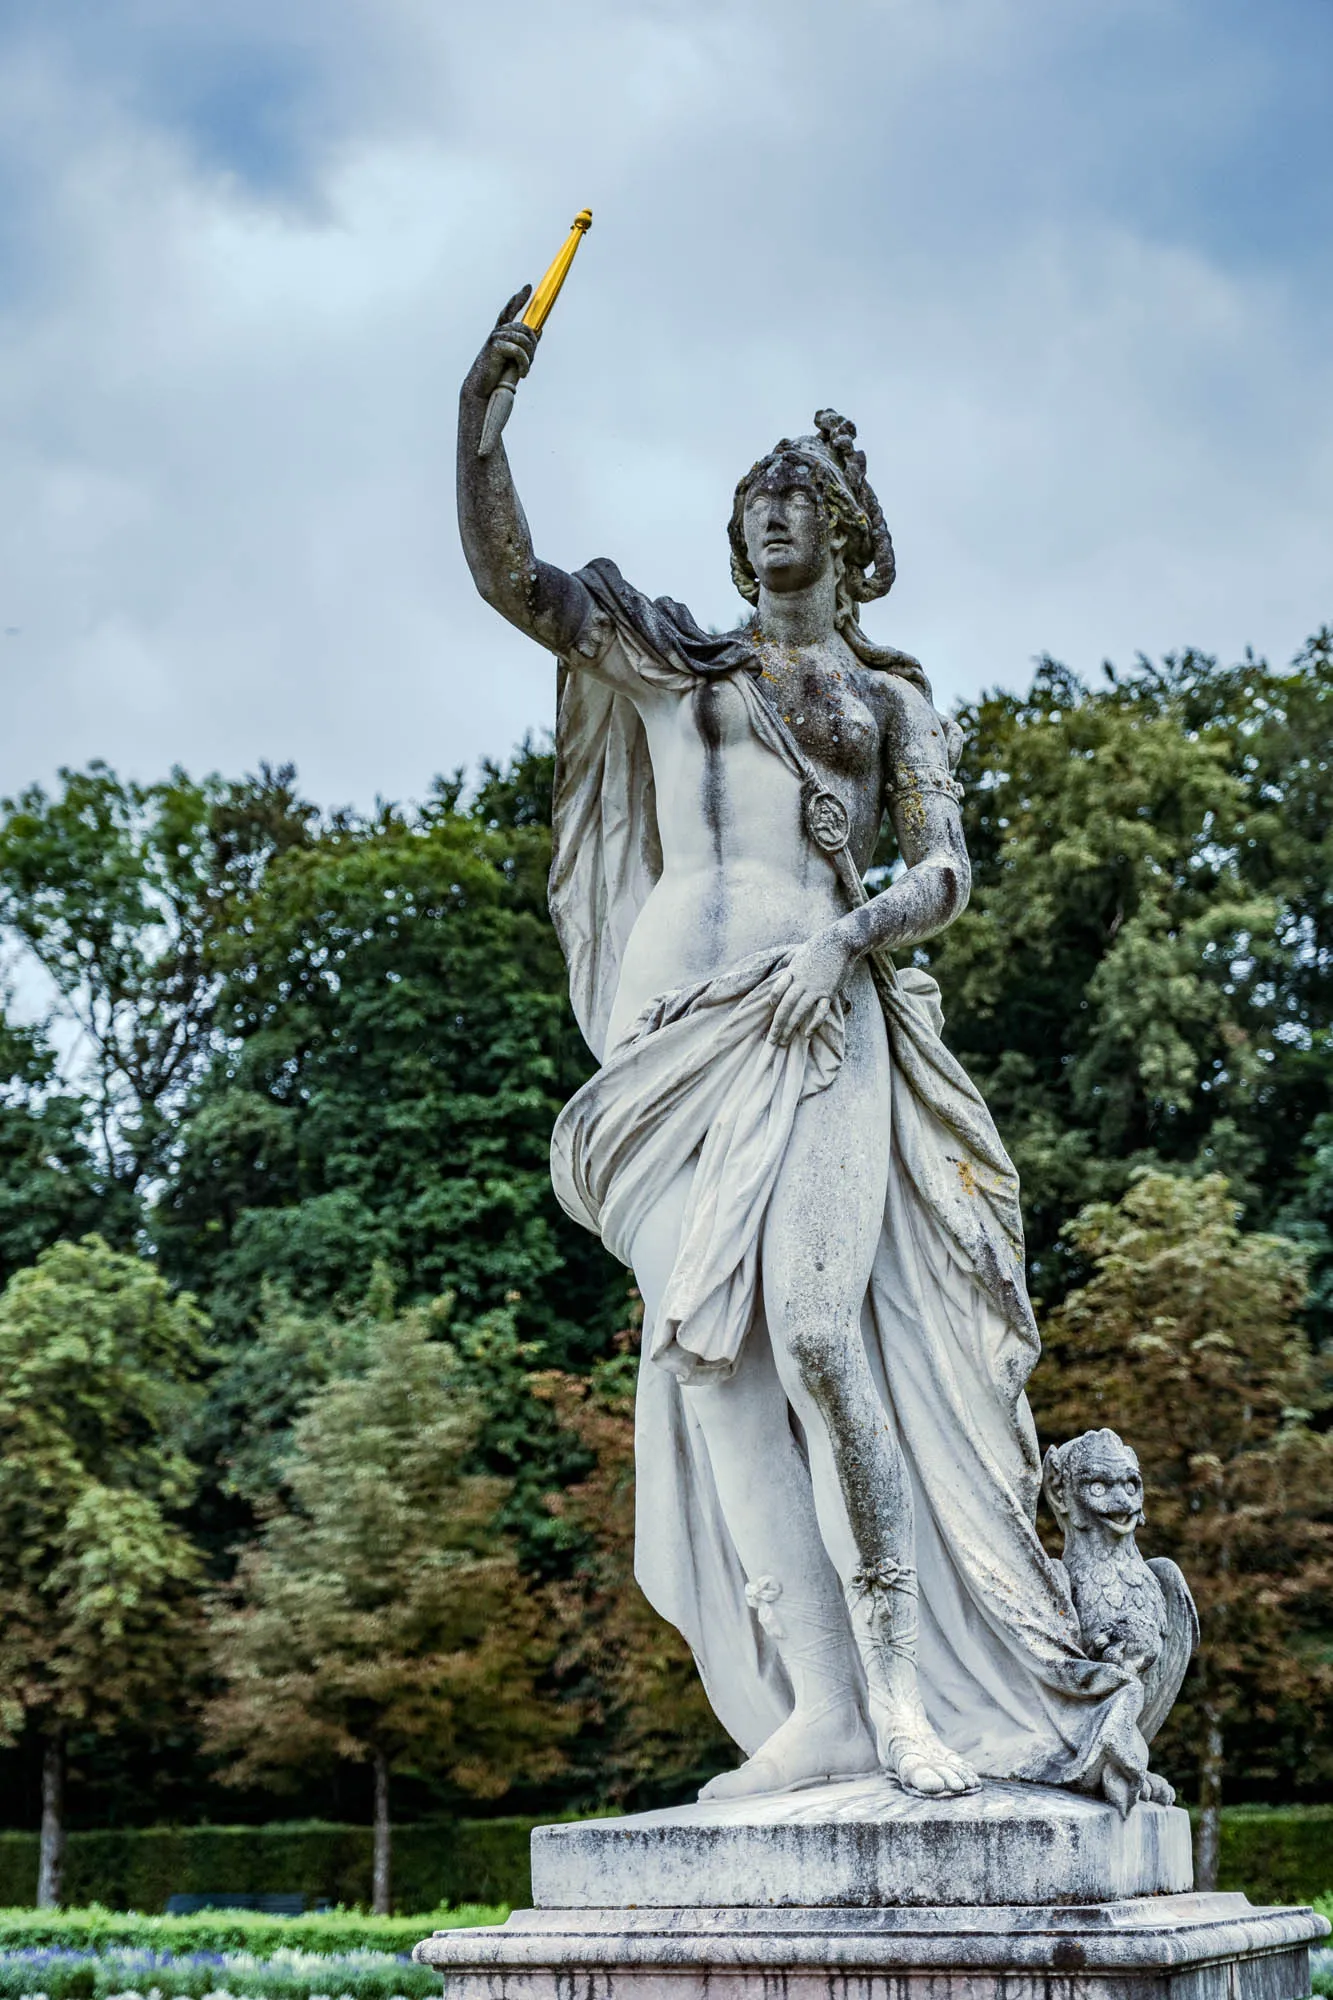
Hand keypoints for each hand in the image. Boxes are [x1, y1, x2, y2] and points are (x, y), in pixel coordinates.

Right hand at [465, 287, 539, 399]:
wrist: (482, 389)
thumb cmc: (498, 376)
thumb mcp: (514, 358)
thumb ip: (526, 344)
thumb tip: (540, 330)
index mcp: (501, 333)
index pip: (509, 311)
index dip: (518, 299)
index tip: (528, 287)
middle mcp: (497, 332)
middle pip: (525, 328)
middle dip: (533, 345)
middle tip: (530, 362)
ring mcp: (495, 338)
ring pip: (524, 339)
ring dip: (529, 357)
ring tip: (525, 370)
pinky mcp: (495, 346)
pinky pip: (519, 351)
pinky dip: (525, 363)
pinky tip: (523, 374)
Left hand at [767, 928, 855, 1046]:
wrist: (841, 942)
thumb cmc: (820, 945)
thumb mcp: (799, 952)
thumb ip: (790, 962)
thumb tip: (783, 969)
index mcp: (792, 972)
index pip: (777, 990)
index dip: (773, 999)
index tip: (770, 1009)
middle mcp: (801, 982)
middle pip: (785, 1006)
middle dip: (777, 1025)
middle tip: (772, 1040)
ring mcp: (815, 988)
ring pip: (799, 1012)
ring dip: (790, 1027)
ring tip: (784, 1041)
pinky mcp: (829, 993)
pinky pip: (820, 1012)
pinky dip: (813, 1024)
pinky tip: (807, 1034)